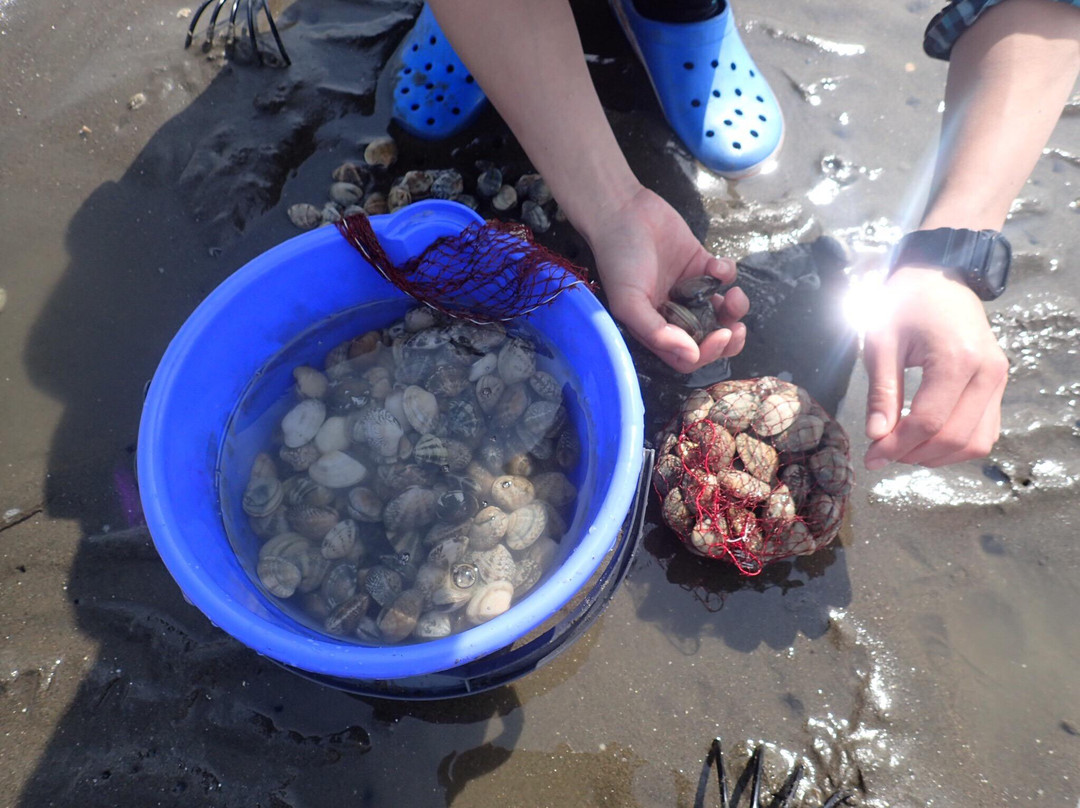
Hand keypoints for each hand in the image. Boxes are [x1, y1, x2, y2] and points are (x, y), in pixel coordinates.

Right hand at [583, 187, 749, 373]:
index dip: (707, 353)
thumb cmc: (618, 258)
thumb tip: (690, 356)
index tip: (720, 337)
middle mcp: (674, 313)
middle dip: (729, 338)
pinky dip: (727, 272)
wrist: (622, 211)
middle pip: (710, 339)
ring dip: (736, 307)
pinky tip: (715, 263)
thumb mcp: (628, 301)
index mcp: (655, 328)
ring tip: (734, 294)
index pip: (686, 356)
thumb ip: (656, 332)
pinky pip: (724, 277)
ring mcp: (690, 289)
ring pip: (723, 311)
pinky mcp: (701, 264)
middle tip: (737, 329)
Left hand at [862, 266, 1008, 468]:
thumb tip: (877, 436)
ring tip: (902, 448)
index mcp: (958, 359)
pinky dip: (956, 444)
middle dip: (914, 454)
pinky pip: (985, 431)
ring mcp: (998, 379)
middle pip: (954, 437)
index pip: (929, 421)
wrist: (938, 276)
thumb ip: (882, 392)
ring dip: (938, 455)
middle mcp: (988, 372)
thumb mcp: (881, 343)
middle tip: (882, 454)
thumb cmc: (904, 304)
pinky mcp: (998, 384)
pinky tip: (925, 439)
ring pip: (976, 442)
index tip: (871, 456)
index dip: (897, 446)